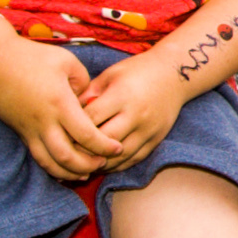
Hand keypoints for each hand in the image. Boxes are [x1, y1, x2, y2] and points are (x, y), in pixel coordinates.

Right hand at [0, 27, 124, 181]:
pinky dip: (51, 167)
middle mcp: (44, 121)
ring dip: (69, 172)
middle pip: (68, 157)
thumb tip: (90, 100)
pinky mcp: (20, 131)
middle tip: (104, 163)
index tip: (118, 148)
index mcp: (60, 103)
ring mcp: (29, 128)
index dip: (104, 146)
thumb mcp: (66, 61)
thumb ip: (84, 82)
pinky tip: (63, 168)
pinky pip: (37, 156)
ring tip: (86, 172)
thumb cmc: (31, 56)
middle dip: (89, 165)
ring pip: (50, 162)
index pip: (86, 135)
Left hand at [80, 50, 186, 169]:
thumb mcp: (110, 74)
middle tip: (68, 151)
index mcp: (122, 95)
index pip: (91, 119)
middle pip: (104, 141)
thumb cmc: (137, 71)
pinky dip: (115, 165)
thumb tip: (68, 113)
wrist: (175, 74)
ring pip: (118, 156)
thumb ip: (89, 94)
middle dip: (83, 149)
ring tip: (82, 161)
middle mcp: (136, 115)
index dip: (73, 128)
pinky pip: (132, 160)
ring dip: (98, 162)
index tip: (61, 131)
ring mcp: (148, 130)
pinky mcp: (156, 140)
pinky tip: (102, 163)